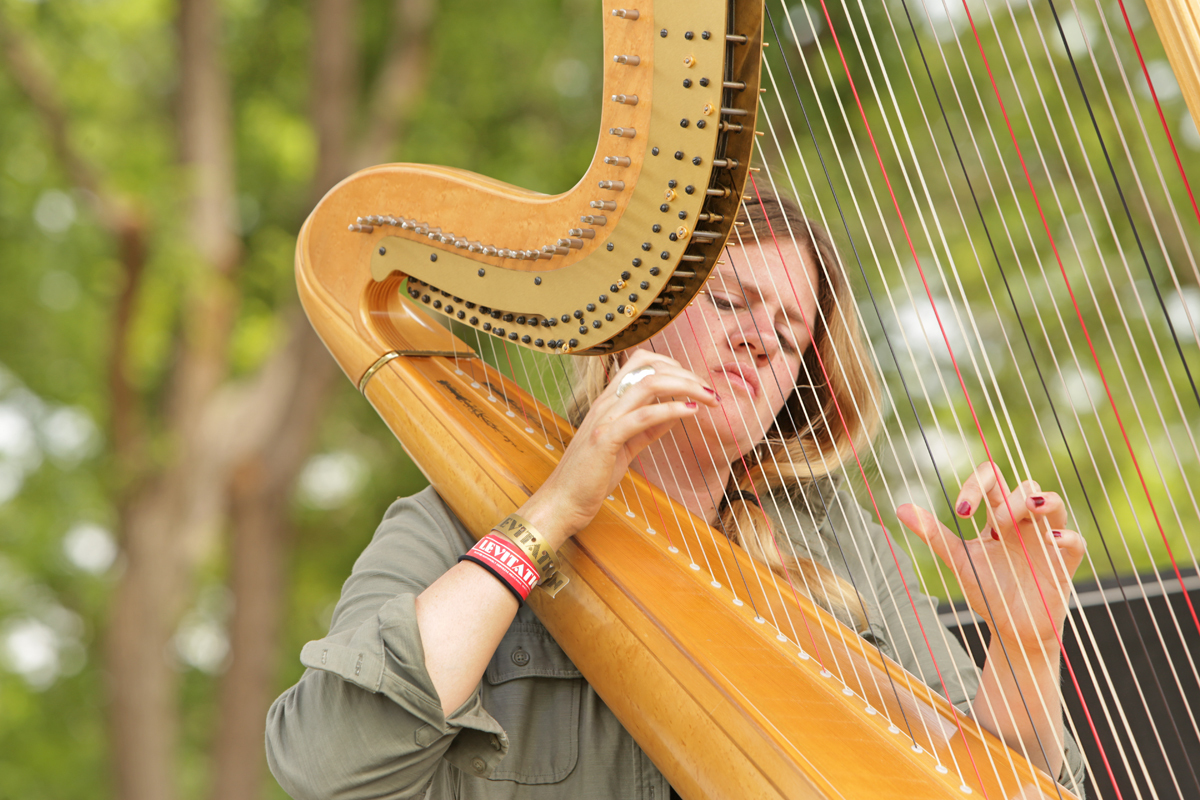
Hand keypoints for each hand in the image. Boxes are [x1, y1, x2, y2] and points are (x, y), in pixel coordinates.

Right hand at [519, 350, 717, 547]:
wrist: (562, 501)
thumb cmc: (591, 476)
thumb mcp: (626, 446)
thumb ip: (650, 427)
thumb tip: (677, 410)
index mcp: (608, 401)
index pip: (641, 362)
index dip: (673, 366)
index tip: (695, 383)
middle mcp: (605, 403)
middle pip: (650, 368)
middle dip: (686, 374)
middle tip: (710, 391)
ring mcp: (604, 418)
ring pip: (649, 384)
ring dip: (686, 387)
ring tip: (708, 398)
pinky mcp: (606, 439)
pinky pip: (643, 416)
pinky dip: (671, 410)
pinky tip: (690, 412)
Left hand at [896, 461, 1085, 648]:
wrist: (1011, 628)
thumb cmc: (987, 588)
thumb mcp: (958, 560)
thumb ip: (934, 534)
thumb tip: (900, 508)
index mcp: (999, 516)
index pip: (993, 480)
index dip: (977, 484)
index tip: (962, 510)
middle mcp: (1024, 523)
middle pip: (1026, 486)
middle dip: (1010, 498)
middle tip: (995, 522)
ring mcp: (1046, 540)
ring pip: (1054, 504)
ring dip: (1042, 501)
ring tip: (1028, 509)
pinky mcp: (1064, 563)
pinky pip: (1076, 541)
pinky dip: (1067, 537)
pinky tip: (1052, 540)